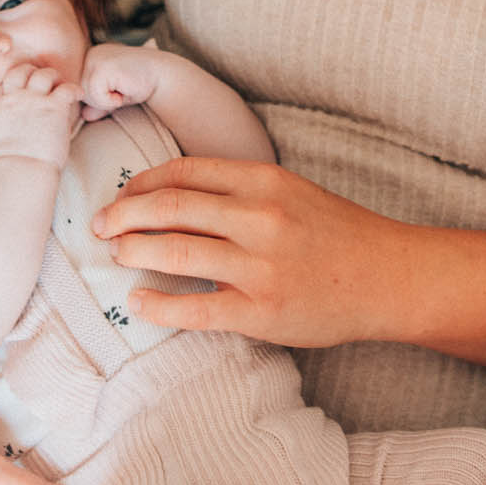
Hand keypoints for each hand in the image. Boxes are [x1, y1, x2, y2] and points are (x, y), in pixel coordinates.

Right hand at [0, 64, 81, 167]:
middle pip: (21, 71)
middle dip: (32, 72)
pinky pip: (67, 88)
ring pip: (44, 74)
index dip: (14, 83)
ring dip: (54, 77)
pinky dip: (74, 89)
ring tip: (61, 84)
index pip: (3, 84)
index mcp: (0, 107)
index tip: (23, 88)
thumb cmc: (11, 163)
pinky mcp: (53, 106)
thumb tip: (14, 127)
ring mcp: (34, 100)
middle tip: (43, 80)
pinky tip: (79, 94)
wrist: (22, 169)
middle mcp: (15, 98)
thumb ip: (5, 124)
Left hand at [79, 42, 166, 119]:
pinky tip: (125, 90)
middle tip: (122, 91)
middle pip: (80, 91)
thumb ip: (99, 102)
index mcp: (92, 57)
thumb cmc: (141, 84)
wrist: (164, 76)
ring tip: (124, 90)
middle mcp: (91, 54)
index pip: (80, 87)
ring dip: (106, 101)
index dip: (99, 97)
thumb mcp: (116, 95)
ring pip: (86, 94)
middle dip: (101, 100)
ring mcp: (96, 58)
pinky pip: (96, 95)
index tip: (119, 90)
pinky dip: (110, 101)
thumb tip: (84, 115)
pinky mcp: (103, 67)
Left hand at [89, 155, 407, 347]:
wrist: (387, 277)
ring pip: (174, 253)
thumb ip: (238, 189)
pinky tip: (137, 300)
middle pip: (170, 207)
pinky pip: (194, 308)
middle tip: (99, 225)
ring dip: (133, 251)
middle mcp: (259, 217)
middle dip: (123, 215)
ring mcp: (259, 266)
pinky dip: (157, 304)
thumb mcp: (290, 191)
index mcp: (263, 180)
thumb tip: (170, 196)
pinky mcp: (260, 312)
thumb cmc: (337, 233)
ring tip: (116, 254)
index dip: (141, 184)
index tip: (120, 196)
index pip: (183, 172)